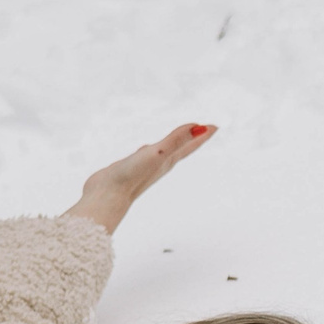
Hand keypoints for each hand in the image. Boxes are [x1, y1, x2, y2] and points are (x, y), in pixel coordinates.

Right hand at [64, 123, 215, 232]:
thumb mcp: (158, 153)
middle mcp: (160, 164)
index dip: (203, 135)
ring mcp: (145, 167)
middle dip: (193, 138)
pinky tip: (145, 149)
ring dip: (173, 144)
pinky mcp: (130, 169)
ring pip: (164, 152)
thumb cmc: (132, 176)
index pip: (190, 145)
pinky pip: (145, 156)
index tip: (216, 126)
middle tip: (203, 129)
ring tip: (179, 138)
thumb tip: (199, 128)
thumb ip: (177, 140)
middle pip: (182, 148)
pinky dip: (149, 149)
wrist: (107, 197)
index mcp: (168, 161)